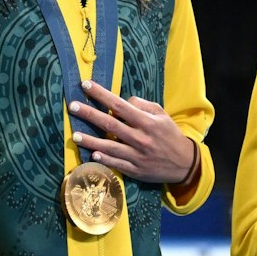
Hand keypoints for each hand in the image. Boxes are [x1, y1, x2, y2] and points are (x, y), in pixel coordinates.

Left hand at [68, 80, 198, 184]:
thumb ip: (141, 105)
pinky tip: (92, 154)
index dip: (101, 94)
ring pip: (109, 147)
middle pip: (110, 124)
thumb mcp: (161, 115)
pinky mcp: (135, 170)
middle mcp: (140, 138)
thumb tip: (121, 102)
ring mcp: (137, 156)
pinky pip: (116, 164)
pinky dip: (104, 159)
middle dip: (90, 114)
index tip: (86, 85)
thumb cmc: (169, 134)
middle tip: (72, 106)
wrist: (184, 163)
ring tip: (74, 135)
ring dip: (91, 141)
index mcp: (146, 122)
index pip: (119, 105)